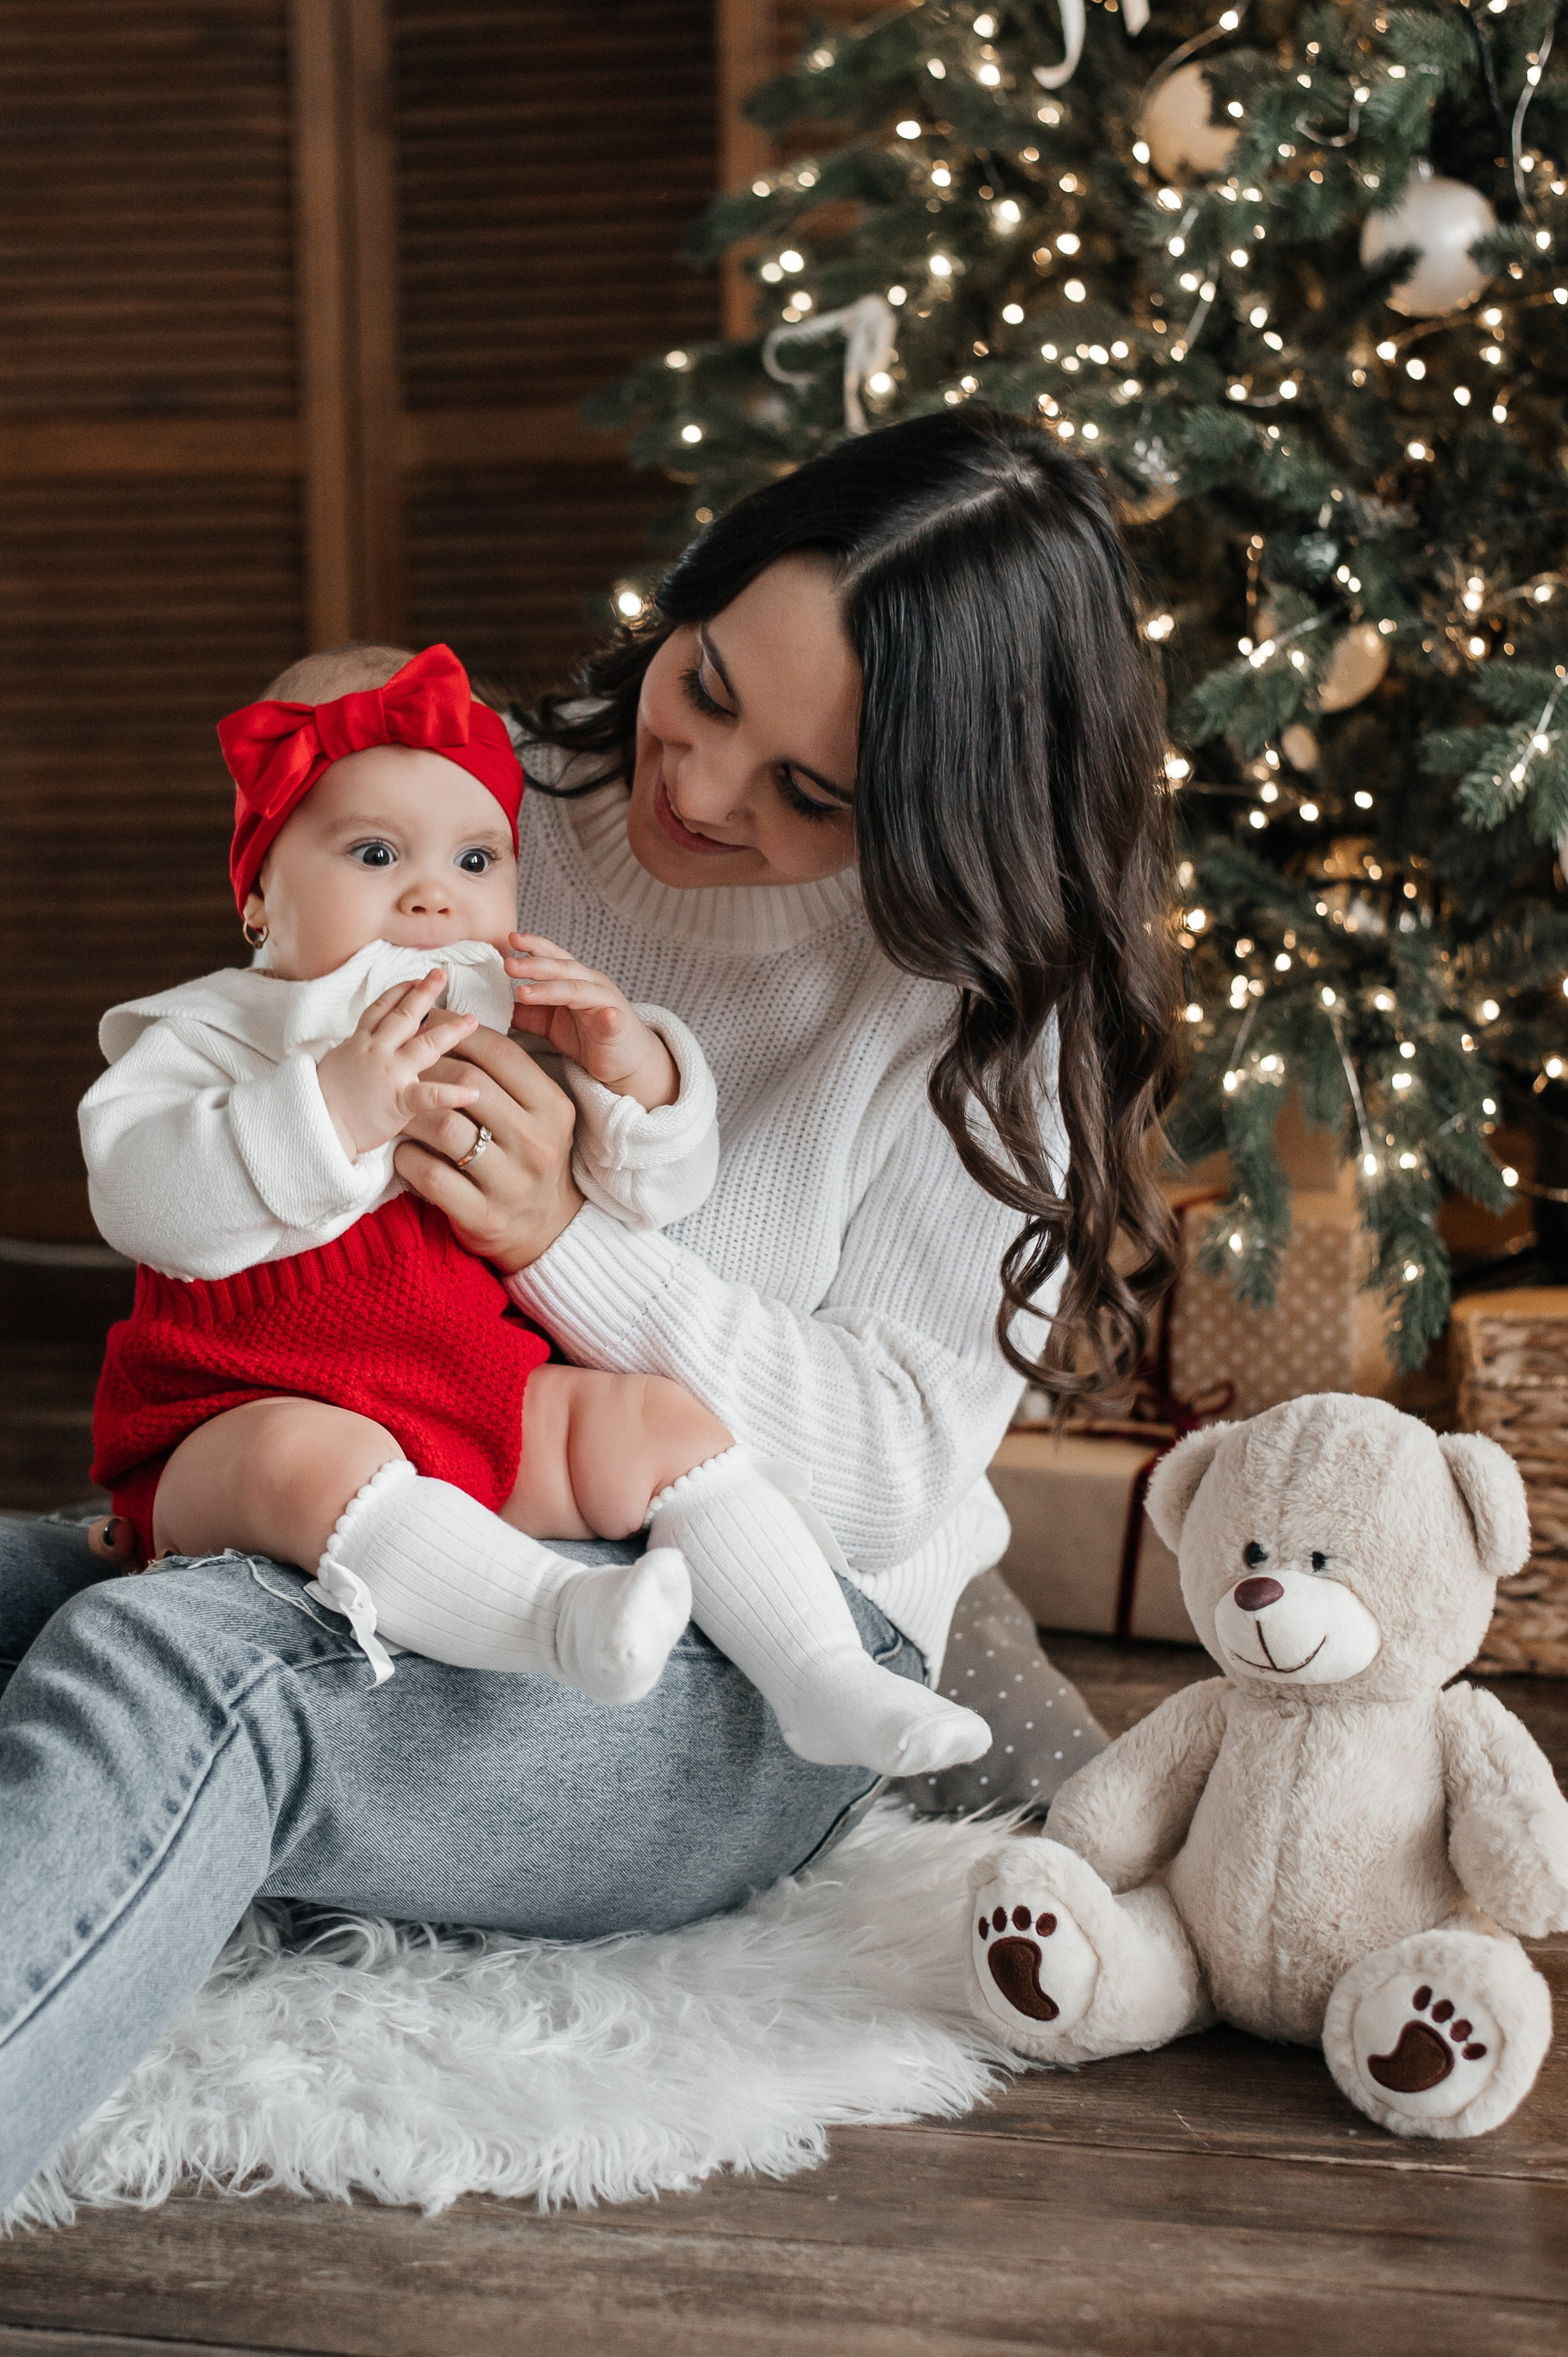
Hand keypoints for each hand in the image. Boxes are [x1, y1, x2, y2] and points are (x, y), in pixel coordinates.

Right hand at [315, 971, 482, 1160]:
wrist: (313, 1124)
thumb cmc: (323, 1098)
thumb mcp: (338, 1062)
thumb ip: (358, 1049)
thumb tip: (368, 1040)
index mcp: (360, 1042)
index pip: (381, 1008)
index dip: (400, 991)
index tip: (416, 978)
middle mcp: (376, 1051)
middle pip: (404, 1016)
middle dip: (425, 994)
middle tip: (441, 976)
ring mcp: (389, 1074)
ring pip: (425, 1046)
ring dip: (451, 1031)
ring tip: (472, 1020)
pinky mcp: (398, 1101)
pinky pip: (430, 1095)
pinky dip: (453, 1094)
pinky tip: (474, 1091)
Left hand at [395, 1023, 584, 1272]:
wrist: (545, 1229)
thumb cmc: (529, 1156)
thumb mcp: (537, 1114)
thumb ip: (505, 1077)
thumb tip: (451, 1027)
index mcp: (553, 1108)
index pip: (499, 1053)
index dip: (456, 1032)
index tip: (429, 1025)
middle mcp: (537, 1142)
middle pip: (467, 1084)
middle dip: (428, 1069)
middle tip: (406, 1068)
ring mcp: (511, 1182)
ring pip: (444, 1127)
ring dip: (412, 1113)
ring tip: (400, 1109)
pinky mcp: (482, 1215)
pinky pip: (429, 1174)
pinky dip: (407, 1156)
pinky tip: (405, 1150)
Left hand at [506, 932, 678, 1110]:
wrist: (626, 1062)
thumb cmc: (590, 1038)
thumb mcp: (552, 1025)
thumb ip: (528, 1014)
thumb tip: (496, 1006)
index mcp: (575, 980)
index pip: (553, 957)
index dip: (534, 946)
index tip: (511, 938)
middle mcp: (592, 984)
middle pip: (562, 969)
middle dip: (534, 965)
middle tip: (508, 965)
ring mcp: (607, 1003)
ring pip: (578, 990)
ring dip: (552, 989)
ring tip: (524, 993)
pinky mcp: (619, 1026)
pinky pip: (614, 1019)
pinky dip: (610, 1016)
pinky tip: (607, 1015)